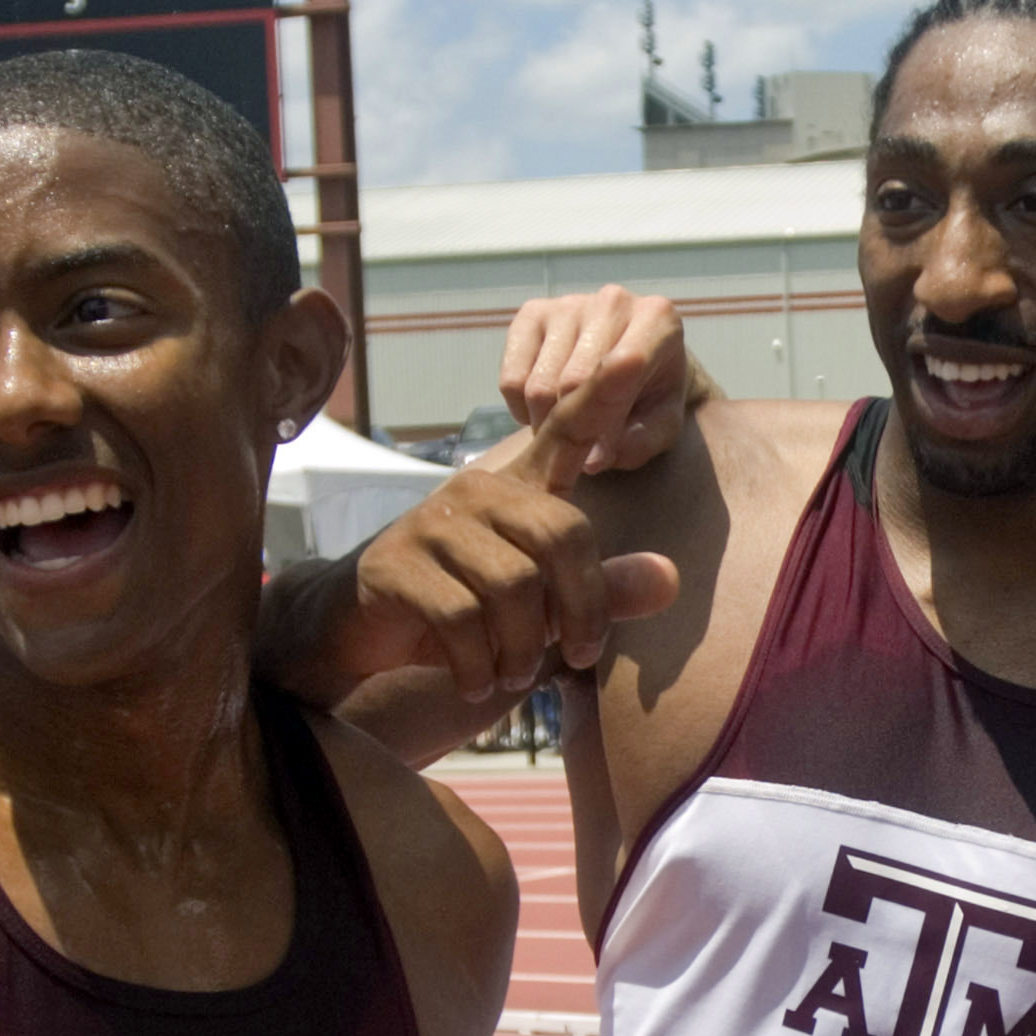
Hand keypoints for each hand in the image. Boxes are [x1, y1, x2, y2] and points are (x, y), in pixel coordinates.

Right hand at [311, 377, 680, 701]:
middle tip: (578, 655)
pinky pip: (461, 620)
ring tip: (514, 673)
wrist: (365, 635)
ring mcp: (433, 523)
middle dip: (580, 611)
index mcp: (521, 489)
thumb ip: (605, 591)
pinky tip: (476, 680)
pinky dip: (478, 665)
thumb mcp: (546, 607)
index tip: (635, 355)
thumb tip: (670, 579)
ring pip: (512, 588)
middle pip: (561, 536)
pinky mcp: (396, 564)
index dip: (601, 395)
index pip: (565, 431)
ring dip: (524, 650)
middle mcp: (479, 491)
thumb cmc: (470, 614)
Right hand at [501, 286, 707, 478]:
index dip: (605, 420)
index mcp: (657, 318)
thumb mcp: (661, 427)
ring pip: (538, 386)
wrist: (631, 367)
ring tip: (564, 428)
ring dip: (545, 423)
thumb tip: (591, 459)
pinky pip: (511, 380)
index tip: (597, 452)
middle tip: (578, 449)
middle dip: (572, 429)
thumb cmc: (650, 398)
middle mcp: (613, 301)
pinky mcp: (531, 313)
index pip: (621, 368)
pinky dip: (520, 409)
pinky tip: (543, 409)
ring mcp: (569, 303)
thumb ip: (638, 442)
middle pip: (572, 382)